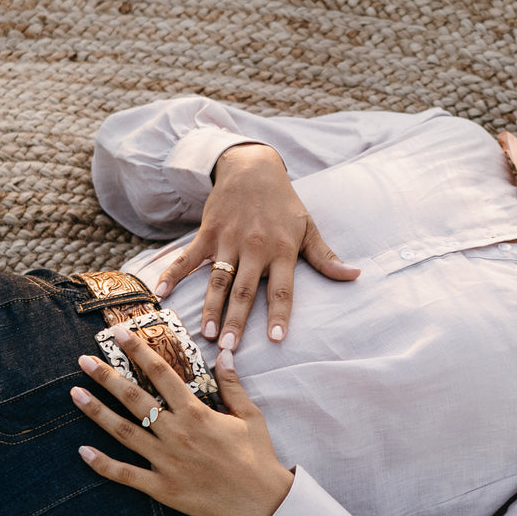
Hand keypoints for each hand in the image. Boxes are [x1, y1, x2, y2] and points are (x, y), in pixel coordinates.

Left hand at [70, 328, 293, 515]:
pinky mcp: (162, 488)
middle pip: (135, 399)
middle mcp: (177, 433)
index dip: (139, 351)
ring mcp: (166, 461)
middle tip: (84, 360)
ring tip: (75, 393)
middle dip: (107, 376)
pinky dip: (102, 464)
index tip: (121, 333)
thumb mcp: (250, 416)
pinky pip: (126, 474)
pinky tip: (82, 451)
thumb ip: (232, 385)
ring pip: (124, 431)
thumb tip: (224, 353)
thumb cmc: (258, 456)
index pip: (162, 374)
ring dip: (97, 411)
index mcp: (197, 413)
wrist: (262, 500)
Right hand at [156, 143, 358, 347]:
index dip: (279, 313)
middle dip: (236, 320)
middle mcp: (255, 247)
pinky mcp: (207, 233)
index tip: (277, 339)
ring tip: (204, 332)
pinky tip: (161, 293)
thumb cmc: (284, 203)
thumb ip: (326, 257)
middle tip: (228, 347)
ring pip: (217, 279)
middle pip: (245, 290)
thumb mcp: (308, 227)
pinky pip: (188, 257)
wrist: (253, 168)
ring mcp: (228, 240)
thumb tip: (355, 275)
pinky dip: (173, 274)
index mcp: (282, 250)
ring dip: (210, 307)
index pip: (282, 288)